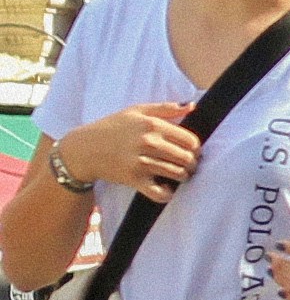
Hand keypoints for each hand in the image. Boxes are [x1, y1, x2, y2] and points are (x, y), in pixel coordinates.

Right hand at [50, 100, 198, 198]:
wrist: (83, 149)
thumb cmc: (111, 127)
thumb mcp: (136, 111)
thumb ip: (165, 108)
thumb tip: (192, 105)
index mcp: (152, 125)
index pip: (190, 140)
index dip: (196, 148)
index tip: (193, 151)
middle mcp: (148, 143)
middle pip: (187, 158)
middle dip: (193, 163)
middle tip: (190, 165)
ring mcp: (140, 162)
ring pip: (178, 174)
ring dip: (184, 177)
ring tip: (180, 175)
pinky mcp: (133, 179)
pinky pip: (159, 193)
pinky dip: (167, 194)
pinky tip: (167, 189)